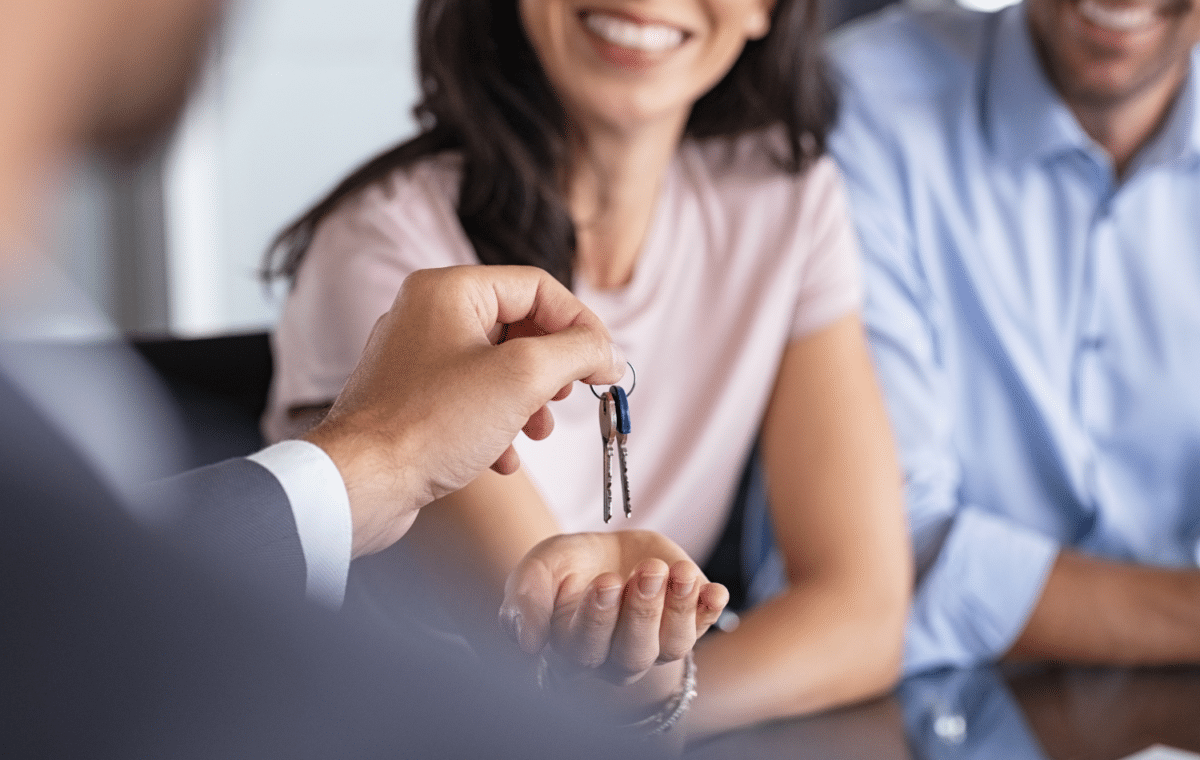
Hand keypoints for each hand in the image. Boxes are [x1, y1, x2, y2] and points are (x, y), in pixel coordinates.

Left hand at [304, 265, 625, 558]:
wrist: (363, 484)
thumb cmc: (432, 424)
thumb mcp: (523, 377)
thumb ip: (578, 353)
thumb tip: (610, 354)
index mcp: (450, 289)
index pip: (538, 287)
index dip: (581, 326)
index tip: (605, 366)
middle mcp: (429, 314)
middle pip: (520, 326)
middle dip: (553, 368)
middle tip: (568, 397)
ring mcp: (418, 359)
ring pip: (499, 368)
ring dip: (530, 401)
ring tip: (537, 431)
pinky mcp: (414, 400)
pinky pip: (473, 401)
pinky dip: (498, 426)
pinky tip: (503, 459)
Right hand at [499, 531, 727, 686]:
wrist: (601, 552)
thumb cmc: (564, 567)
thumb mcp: (537, 571)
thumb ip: (525, 601)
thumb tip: (526, 643)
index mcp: (575, 649)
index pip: (586, 646)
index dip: (598, 617)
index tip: (605, 581)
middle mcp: (617, 657)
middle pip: (633, 653)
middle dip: (642, 611)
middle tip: (645, 572)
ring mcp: (656, 642)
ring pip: (673, 644)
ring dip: (680, 608)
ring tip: (679, 572)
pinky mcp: (687, 621)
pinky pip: (704, 624)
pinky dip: (710, 609)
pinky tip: (713, 590)